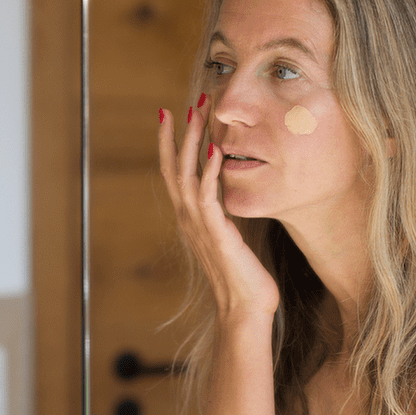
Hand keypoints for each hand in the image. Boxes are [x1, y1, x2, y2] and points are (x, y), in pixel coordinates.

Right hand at [158, 100, 278, 322]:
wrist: (243, 310)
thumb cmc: (243, 278)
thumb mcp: (231, 237)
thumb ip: (225, 216)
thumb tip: (230, 198)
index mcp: (192, 218)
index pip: (175, 173)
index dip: (172, 144)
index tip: (175, 116)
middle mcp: (189, 218)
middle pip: (173, 167)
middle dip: (177, 134)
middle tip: (182, 104)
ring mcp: (199, 225)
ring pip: (186, 174)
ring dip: (191, 142)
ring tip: (195, 114)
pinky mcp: (216, 233)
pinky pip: (208, 196)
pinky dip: (210, 171)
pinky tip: (216, 150)